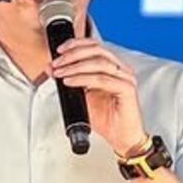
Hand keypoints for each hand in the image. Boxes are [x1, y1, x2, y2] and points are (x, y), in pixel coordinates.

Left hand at [49, 39, 147, 154]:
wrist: (122, 138)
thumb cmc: (107, 119)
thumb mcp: (84, 96)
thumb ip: (72, 81)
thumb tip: (54, 69)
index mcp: (114, 68)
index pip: (96, 47)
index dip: (77, 44)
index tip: (60, 50)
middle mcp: (121, 70)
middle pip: (97, 51)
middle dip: (73, 55)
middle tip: (57, 63)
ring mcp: (126, 78)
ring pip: (98, 63)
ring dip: (74, 66)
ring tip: (60, 73)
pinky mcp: (127, 89)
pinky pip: (101, 79)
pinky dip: (83, 79)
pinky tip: (70, 81)